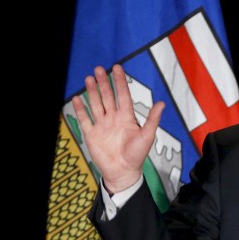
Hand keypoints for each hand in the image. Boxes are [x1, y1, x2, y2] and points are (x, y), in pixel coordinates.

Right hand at [72, 64, 164, 193]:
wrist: (123, 171)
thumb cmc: (137, 155)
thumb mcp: (147, 136)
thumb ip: (153, 119)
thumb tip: (162, 104)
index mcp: (127, 117)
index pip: (123, 95)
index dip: (120, 82)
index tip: (117, 68)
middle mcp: (113, 118)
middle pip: (107, 96)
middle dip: (103, 83)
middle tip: (99, 69)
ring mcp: (102, 125)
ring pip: (96, 104)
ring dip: (92, 92)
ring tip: (89, 78)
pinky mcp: (92, 134)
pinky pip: (84, 119)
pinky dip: (80, 109)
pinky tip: (77, 98)